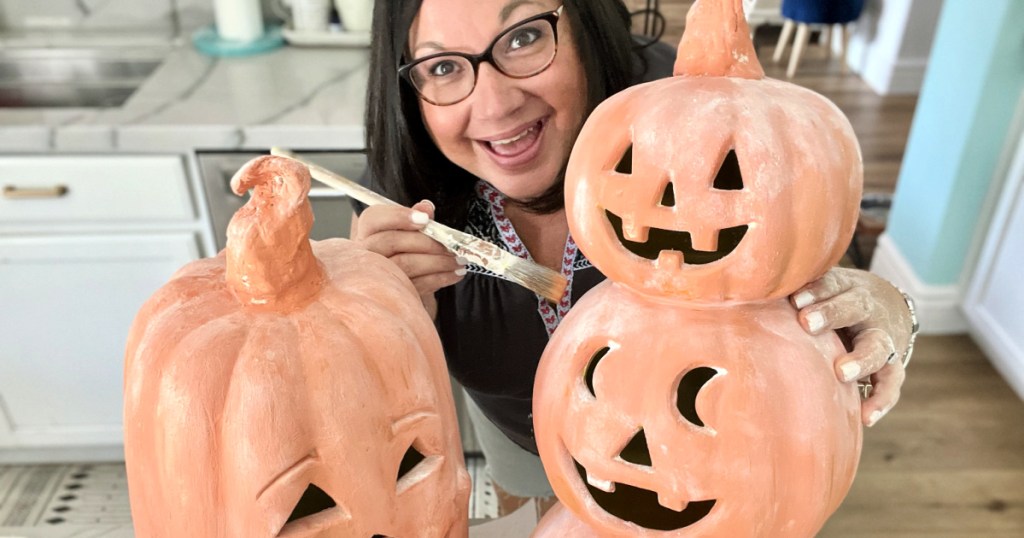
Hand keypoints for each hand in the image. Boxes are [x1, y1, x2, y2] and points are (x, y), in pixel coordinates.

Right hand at [354, 200, 466, 317]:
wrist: (404, 281)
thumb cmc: (406, 249)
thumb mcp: (411, 230)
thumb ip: (418, 216)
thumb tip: (426, 207)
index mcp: (368, 231)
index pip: (374, 218)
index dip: (399, 217)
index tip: (425, 220)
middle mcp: (366, 252)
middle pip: (390, 242)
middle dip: (426, 242)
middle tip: (451, 246)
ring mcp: (375, 275)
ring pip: (403, 265)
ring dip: (437, 262)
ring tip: (459, 261)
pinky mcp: (391, 294)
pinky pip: (415, 285)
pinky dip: (439, 279)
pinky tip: (454, 274)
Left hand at [790, 267, 912, 427]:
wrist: (889, 308)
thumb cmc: (836, 301)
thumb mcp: (822, 289)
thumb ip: (793, 295)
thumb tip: (744, 296)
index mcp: (846, 288)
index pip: (831, 284)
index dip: (814, 292)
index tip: (794, 300)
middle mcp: (867, 311)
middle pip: (853, 308)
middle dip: (831, 314)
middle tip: (807, 323)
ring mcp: (883, 339)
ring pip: (878, 348)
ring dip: (861, 360)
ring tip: (842, 373)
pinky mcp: (891, 366)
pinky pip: (890, 383)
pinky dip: (880, 400)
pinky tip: (866, 417)